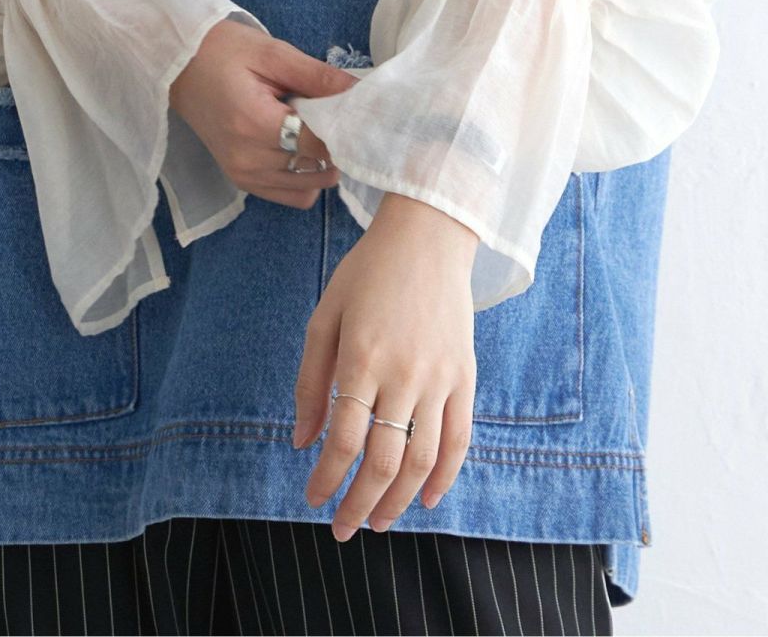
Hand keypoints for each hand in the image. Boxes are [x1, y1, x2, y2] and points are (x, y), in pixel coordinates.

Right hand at [169, 17, 359, 208]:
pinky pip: (293, 195)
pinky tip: (302, 148)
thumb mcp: (271, 52)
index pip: (320, 143)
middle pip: (318, 167)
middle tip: (334, 115)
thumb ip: (317, 76)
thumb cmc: (222, 51)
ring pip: (310, 186)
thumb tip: (361, 91)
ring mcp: (243, 175)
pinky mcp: (242, 181)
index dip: (344, 127)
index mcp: (254, 123)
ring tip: (315, 128)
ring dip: (323, 162)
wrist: (176, 66)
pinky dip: (306, 177)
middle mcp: (248, 159)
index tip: (355, 110)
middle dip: (336, 143)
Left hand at [292, 191, 478, 535]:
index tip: (312, 498)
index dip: (325, 478)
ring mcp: (440, 377)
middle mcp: (402, 373)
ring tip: (379, 522)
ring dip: (398, 500)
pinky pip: (459, 439)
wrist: (427, 238)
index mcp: (361, 358)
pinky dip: (445, 477)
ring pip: (422, 459)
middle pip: (382, 460)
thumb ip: (311, 381)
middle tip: (343, 529)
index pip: (342, 439)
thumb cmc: (366, 275)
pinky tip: (425, 499)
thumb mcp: (325, 317)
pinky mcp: (465, 376)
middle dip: (359, 504)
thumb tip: (302, 442)